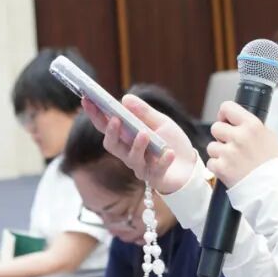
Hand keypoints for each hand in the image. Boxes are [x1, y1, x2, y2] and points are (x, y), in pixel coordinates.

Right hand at [81, 95, 200, 194]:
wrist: (191, 166)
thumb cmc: (172, 142)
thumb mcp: (161, 122)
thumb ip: (144, 112)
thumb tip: (125, 98)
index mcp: (127, 137)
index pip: (106, 126)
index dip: (95, 114)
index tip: (86, 99)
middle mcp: (129, 153)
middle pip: (112, 145)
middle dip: (111, 132)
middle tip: (115, 119)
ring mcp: (141, 167)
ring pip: (131, 158)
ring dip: (137, 145)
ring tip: (144, 133)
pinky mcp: (156, 177)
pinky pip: (157, 170)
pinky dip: (163, 161)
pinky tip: (169, 153)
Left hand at [207, 101, 277, 187]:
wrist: (272, 189)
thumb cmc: (271, 164)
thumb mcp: (268, 136)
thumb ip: (251, 125)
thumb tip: (235, 118)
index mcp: (252, 125)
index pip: (227, 107)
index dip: (224, 115)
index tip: (226, 121)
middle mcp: (239, 136)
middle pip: (215, 127)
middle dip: (221, 137)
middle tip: (231, 146)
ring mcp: (229, 152)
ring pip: (211, 146)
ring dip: (219, 153)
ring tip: (233, 161)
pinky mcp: (221, 168)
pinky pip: (211, 162)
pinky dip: (218, 167)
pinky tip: (230, 170)